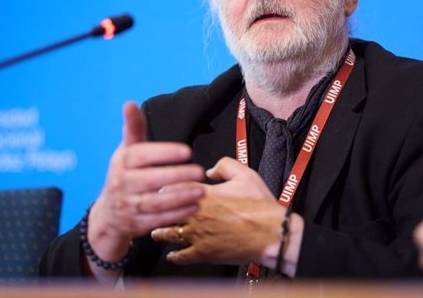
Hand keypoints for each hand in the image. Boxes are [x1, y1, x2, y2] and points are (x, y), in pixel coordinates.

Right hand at [86, 102, 204, 271]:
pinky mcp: (136, 224)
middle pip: (151, 180)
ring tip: (202, 191)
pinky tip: (195, 206)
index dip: (165, 153)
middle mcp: (122, 184)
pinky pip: (158, 220)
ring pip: (156, 202)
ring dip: (181, 197)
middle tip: (200, 171)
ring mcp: (128, 206)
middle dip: (177, 176)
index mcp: (122, 162)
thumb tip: (129, 103)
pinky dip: (177, 214)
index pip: (142, 155)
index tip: (187, 151)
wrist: (108, 215)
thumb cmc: (125, 175)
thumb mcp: (127, 151)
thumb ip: (134, 128)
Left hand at [151, 158, 289, 266]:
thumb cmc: (260, 206)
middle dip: (157, 209)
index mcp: (205, 194)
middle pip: (165, 211)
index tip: (161, 188)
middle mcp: (197, 214)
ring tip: (155, 231)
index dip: (165, 187)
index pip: (174, 187)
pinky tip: (172, 254)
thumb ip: (225, 165)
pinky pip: (181, 256)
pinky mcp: (204, 253)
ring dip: (160, 232)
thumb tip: (210, 170)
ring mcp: (198, 235)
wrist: (271, 233)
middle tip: (151, 209)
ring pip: (169, 234)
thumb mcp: (246, 174)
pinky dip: (174, 255)